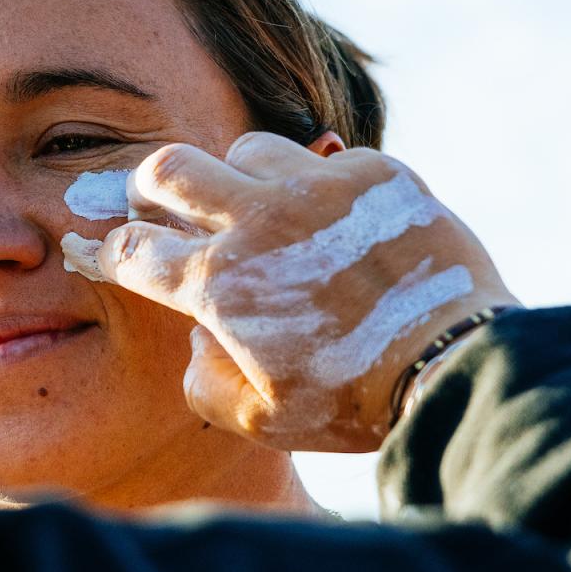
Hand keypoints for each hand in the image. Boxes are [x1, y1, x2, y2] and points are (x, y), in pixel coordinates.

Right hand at [90, 133, 515, 451]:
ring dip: (242, 177)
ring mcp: (319, 189)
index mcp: (220, 284)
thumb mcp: (260, 421)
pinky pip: (327, 160)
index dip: (115, 251)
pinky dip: (321, 188)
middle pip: (172, 168)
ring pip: (250, 150)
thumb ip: (206, 381)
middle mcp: (260, 221)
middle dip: (151, 181)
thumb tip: (203, 337)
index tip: (118, 253)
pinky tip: (339, 224)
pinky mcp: (376, 175)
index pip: (136, 249)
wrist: (455, 366)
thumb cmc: (353, 402)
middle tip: (157, 194)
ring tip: (261, 206)